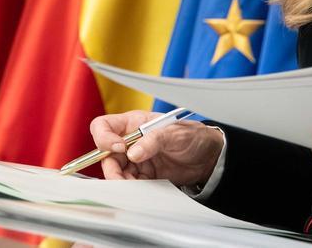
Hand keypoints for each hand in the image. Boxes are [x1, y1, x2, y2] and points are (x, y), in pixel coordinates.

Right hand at [88, 110, 224, 186]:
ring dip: (121, 180)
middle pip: (106, 154)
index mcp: (134, 123)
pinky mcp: (143, 175)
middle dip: (111, 167)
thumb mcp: (174, 133)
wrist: (207, 157)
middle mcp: (130, 141)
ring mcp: (136, 159)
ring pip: (116, 171)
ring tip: (134, 186)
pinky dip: (131, 188)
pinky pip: (130, 182)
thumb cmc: (192, 136)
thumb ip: (153, 140)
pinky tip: (140, 189)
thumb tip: (132, 153)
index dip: (104, 138)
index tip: (119, 147)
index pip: (104, 126)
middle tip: (120, 178)